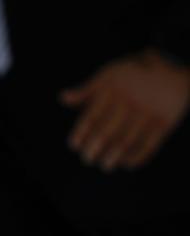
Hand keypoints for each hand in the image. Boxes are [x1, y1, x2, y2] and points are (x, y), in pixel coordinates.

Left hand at [60, 49, 189, 171]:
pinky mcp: (165, 122)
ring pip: (127, 141)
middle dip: (94, 149)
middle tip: (87, 159)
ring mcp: (148, 113)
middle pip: (107, 132)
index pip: (91, 117)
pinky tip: (127, 163)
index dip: (81, 133)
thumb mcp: (109, 75)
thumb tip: (63, 98)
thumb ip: (86, 89)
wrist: (172, 70)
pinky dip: (137, 157)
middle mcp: (129, 103)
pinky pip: (150, 144)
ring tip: (105, 165)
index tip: (73, 146)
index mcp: (112, 91)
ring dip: (113, 157)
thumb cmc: (132, 74)